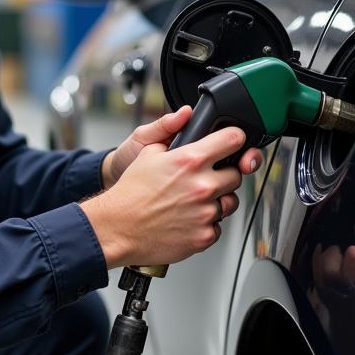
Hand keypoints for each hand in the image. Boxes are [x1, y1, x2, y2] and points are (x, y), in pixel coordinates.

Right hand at [82, 126, 261, 268]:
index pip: (233, 139)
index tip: (234, 144)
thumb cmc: (131, 193)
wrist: (118, 227)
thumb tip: (184, 118)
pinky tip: (188, 220)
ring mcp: (205, 212)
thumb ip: (171, 133)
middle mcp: (202, 185)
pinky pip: (218, 227)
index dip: (235, 139)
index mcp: (190, 160)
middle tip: (205, 180)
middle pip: (236, 175)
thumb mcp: (148, 151)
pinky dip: (206, 224)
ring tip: (194, 202)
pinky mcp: (204, 236)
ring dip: (218, 201)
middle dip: (224, 175)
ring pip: (230, 202)